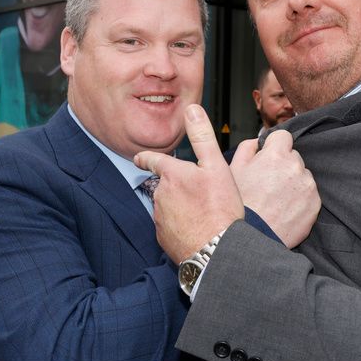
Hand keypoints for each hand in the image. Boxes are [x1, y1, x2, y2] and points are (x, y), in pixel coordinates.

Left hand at [135, 105, 244, 262]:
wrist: (216, 250)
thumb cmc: (219, 210)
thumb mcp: (216, 166)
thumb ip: (203, 136)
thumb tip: (192, 110)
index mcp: (173, 174)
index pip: (154, 160)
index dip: (148, 157)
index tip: (141, 158)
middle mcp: (161, 195)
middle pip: (164, 185)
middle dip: (175, 186)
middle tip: (197, 192)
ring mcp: (160, 218)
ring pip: (166, 206)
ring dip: (178, 206)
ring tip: (201, 212)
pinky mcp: (163, 238)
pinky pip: (168, 226)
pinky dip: (179, 225)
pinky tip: (195, 228)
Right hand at [230, 130, 320, 247]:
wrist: (252, 237)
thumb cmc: (239, 204)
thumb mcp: (233, 170)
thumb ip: (248, 147)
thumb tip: (259, 141)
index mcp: (276, 155)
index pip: (283, 136)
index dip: (274, 145)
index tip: (269, 156)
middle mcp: (296, 167)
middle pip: (293, 156)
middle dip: (283, 165)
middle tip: (267, 183)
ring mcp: (308, 186)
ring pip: (302, 175)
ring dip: (292, 182)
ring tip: (275, 199)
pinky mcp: (315, 204)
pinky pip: (309, 193)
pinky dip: (300, 198)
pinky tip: (284, 208)